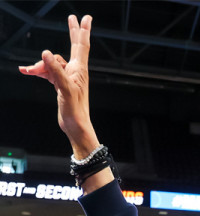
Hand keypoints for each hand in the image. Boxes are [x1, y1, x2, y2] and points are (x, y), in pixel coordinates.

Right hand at [18, 14, 99, 156]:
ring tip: (27, 70)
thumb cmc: (75, 109)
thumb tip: (46, 53)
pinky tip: (26, 71)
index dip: (82, 30)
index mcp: (79, 70)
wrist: (75, 126)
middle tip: (72, 17)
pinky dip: (38, 71)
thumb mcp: (64, 88)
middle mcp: (75, 71)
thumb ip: (55, 70)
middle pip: (73, 47)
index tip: (85, 18)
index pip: (81, 45)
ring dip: (39, 65)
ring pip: (52, 63)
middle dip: (72, 32)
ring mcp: (68, 77)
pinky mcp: (61, 84)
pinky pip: (47, 72)